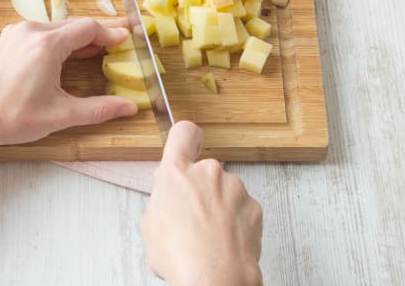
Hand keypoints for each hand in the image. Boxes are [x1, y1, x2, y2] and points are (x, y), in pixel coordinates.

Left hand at [0, 18, 138, 146]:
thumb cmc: (12, 118)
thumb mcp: (60, 115)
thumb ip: (99, 109)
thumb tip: (129, 107)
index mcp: (46, 45)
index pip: (88, 28)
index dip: (111, 32)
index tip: (128, 38)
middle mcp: (30, 31)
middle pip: (74, 24)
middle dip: (99, 32)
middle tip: (121, 36)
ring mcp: (16, 33)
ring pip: (57, 27)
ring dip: (79, 35)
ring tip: (99, 45)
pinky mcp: (8, 40)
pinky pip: (42, 32)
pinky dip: (60, 39)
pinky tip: (70, 51)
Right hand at [141, 121, 262, 285]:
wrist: (216, 279)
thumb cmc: (181, 256)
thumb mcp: (151, 225)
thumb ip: (162, 199)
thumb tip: (170, 196)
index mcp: (177, 173)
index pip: (183, 133)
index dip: (186, 138)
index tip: (188, 145)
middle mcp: (208, 172)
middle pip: (203, 170)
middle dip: (199, 188)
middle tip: (191, 216)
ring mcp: (234, 188)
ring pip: (224, 189)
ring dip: (218, 205)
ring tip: (208, 234)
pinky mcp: (254, 206)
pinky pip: (241, 207)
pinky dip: (235, 220)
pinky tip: (224, 240)